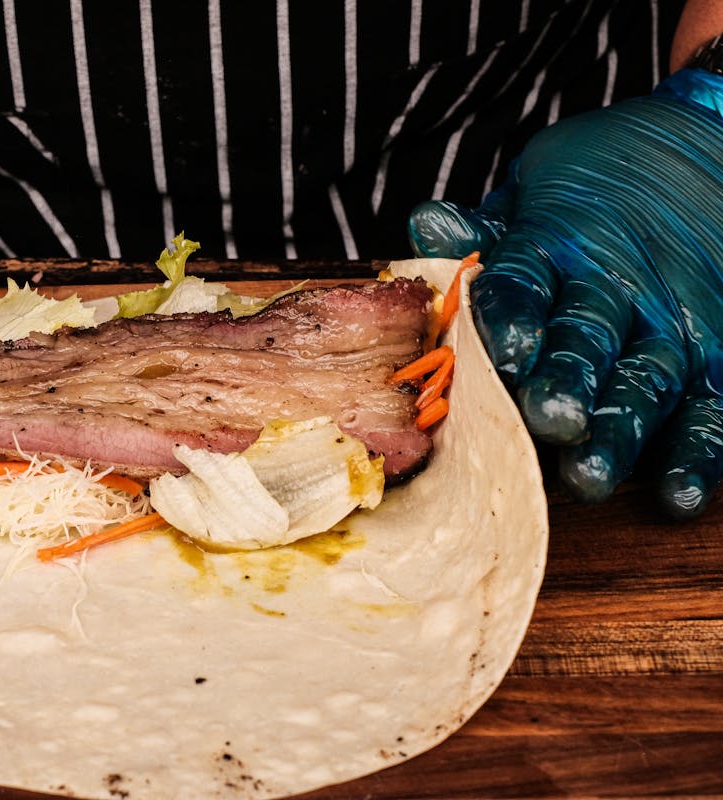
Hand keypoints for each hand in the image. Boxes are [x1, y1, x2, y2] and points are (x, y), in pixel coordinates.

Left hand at [408, 69, 722, 518]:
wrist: (714, 146)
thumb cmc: (600, 184)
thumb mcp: (540, 186)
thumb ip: (487, 226)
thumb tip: (427, 225)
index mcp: (557, 245)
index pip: (524, 282)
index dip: (511, 318)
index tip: (504, 353)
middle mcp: (618, 288)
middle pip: (587, 340)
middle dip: (566, 384)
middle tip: (548, 422)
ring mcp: (674, 325)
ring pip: (646, 383)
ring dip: (619, 433)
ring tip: (590, 477)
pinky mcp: (721, 356)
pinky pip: (712, 408)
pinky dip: (698, 451)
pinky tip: (676, 494)